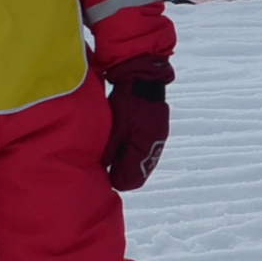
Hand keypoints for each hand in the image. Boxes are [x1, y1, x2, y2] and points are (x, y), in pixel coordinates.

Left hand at [100, 64, 170, 191]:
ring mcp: (157, 141)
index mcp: (143, 148)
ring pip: (142, 164)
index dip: (117, 181)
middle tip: (106, 170)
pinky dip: (134, 154)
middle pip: (138, 174)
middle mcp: (153, 148)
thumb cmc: (127, 101)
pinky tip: (123, 147)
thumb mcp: (115, 126)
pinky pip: (145, 152)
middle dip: (122, 175)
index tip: (104, 177)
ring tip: (113, 158)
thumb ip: (111, 150)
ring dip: (128, 164)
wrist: (144, 79)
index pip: (132, 179)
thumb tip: (104, 168)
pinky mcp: (157, 133)